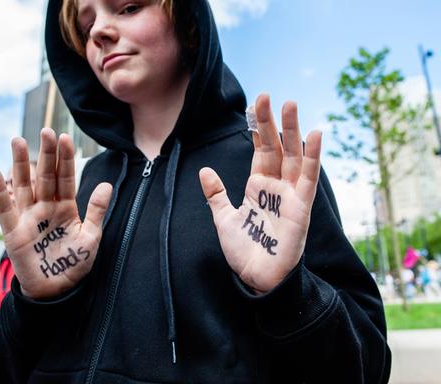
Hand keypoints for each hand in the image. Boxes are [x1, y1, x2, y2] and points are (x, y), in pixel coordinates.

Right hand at [0, 128, 111, 298]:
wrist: (58, 290)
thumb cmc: (75, 264)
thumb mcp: (91, 236)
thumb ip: (96, 210)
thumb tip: (108, 184)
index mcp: (66, 208)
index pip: (65, 178)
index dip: (65, 159)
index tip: (66, 138)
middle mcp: (47, 208)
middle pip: (45, 176)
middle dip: (46, 154)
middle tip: (46, 131)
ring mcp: (29, 217)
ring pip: (24, 185)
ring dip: (19, 163)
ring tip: (18, 140)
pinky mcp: (14, 231)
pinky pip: (5, 208)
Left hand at [199, 94, 321, 293]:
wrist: (255, 278)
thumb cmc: (243, 251)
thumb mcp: (223, 218)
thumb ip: (216, 194)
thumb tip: (204, 171)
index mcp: (257, 187)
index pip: (259, 151)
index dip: (256, 130)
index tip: (253, 107)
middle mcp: (275, 187)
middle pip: (275, 147)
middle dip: (271, 122)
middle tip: (266, 96)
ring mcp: (289, 195)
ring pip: (292, 156)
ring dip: (292, 131)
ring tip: (291, 104)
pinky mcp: (301, 207)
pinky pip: (307, 178)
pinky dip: (312, 156)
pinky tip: (315, 134)